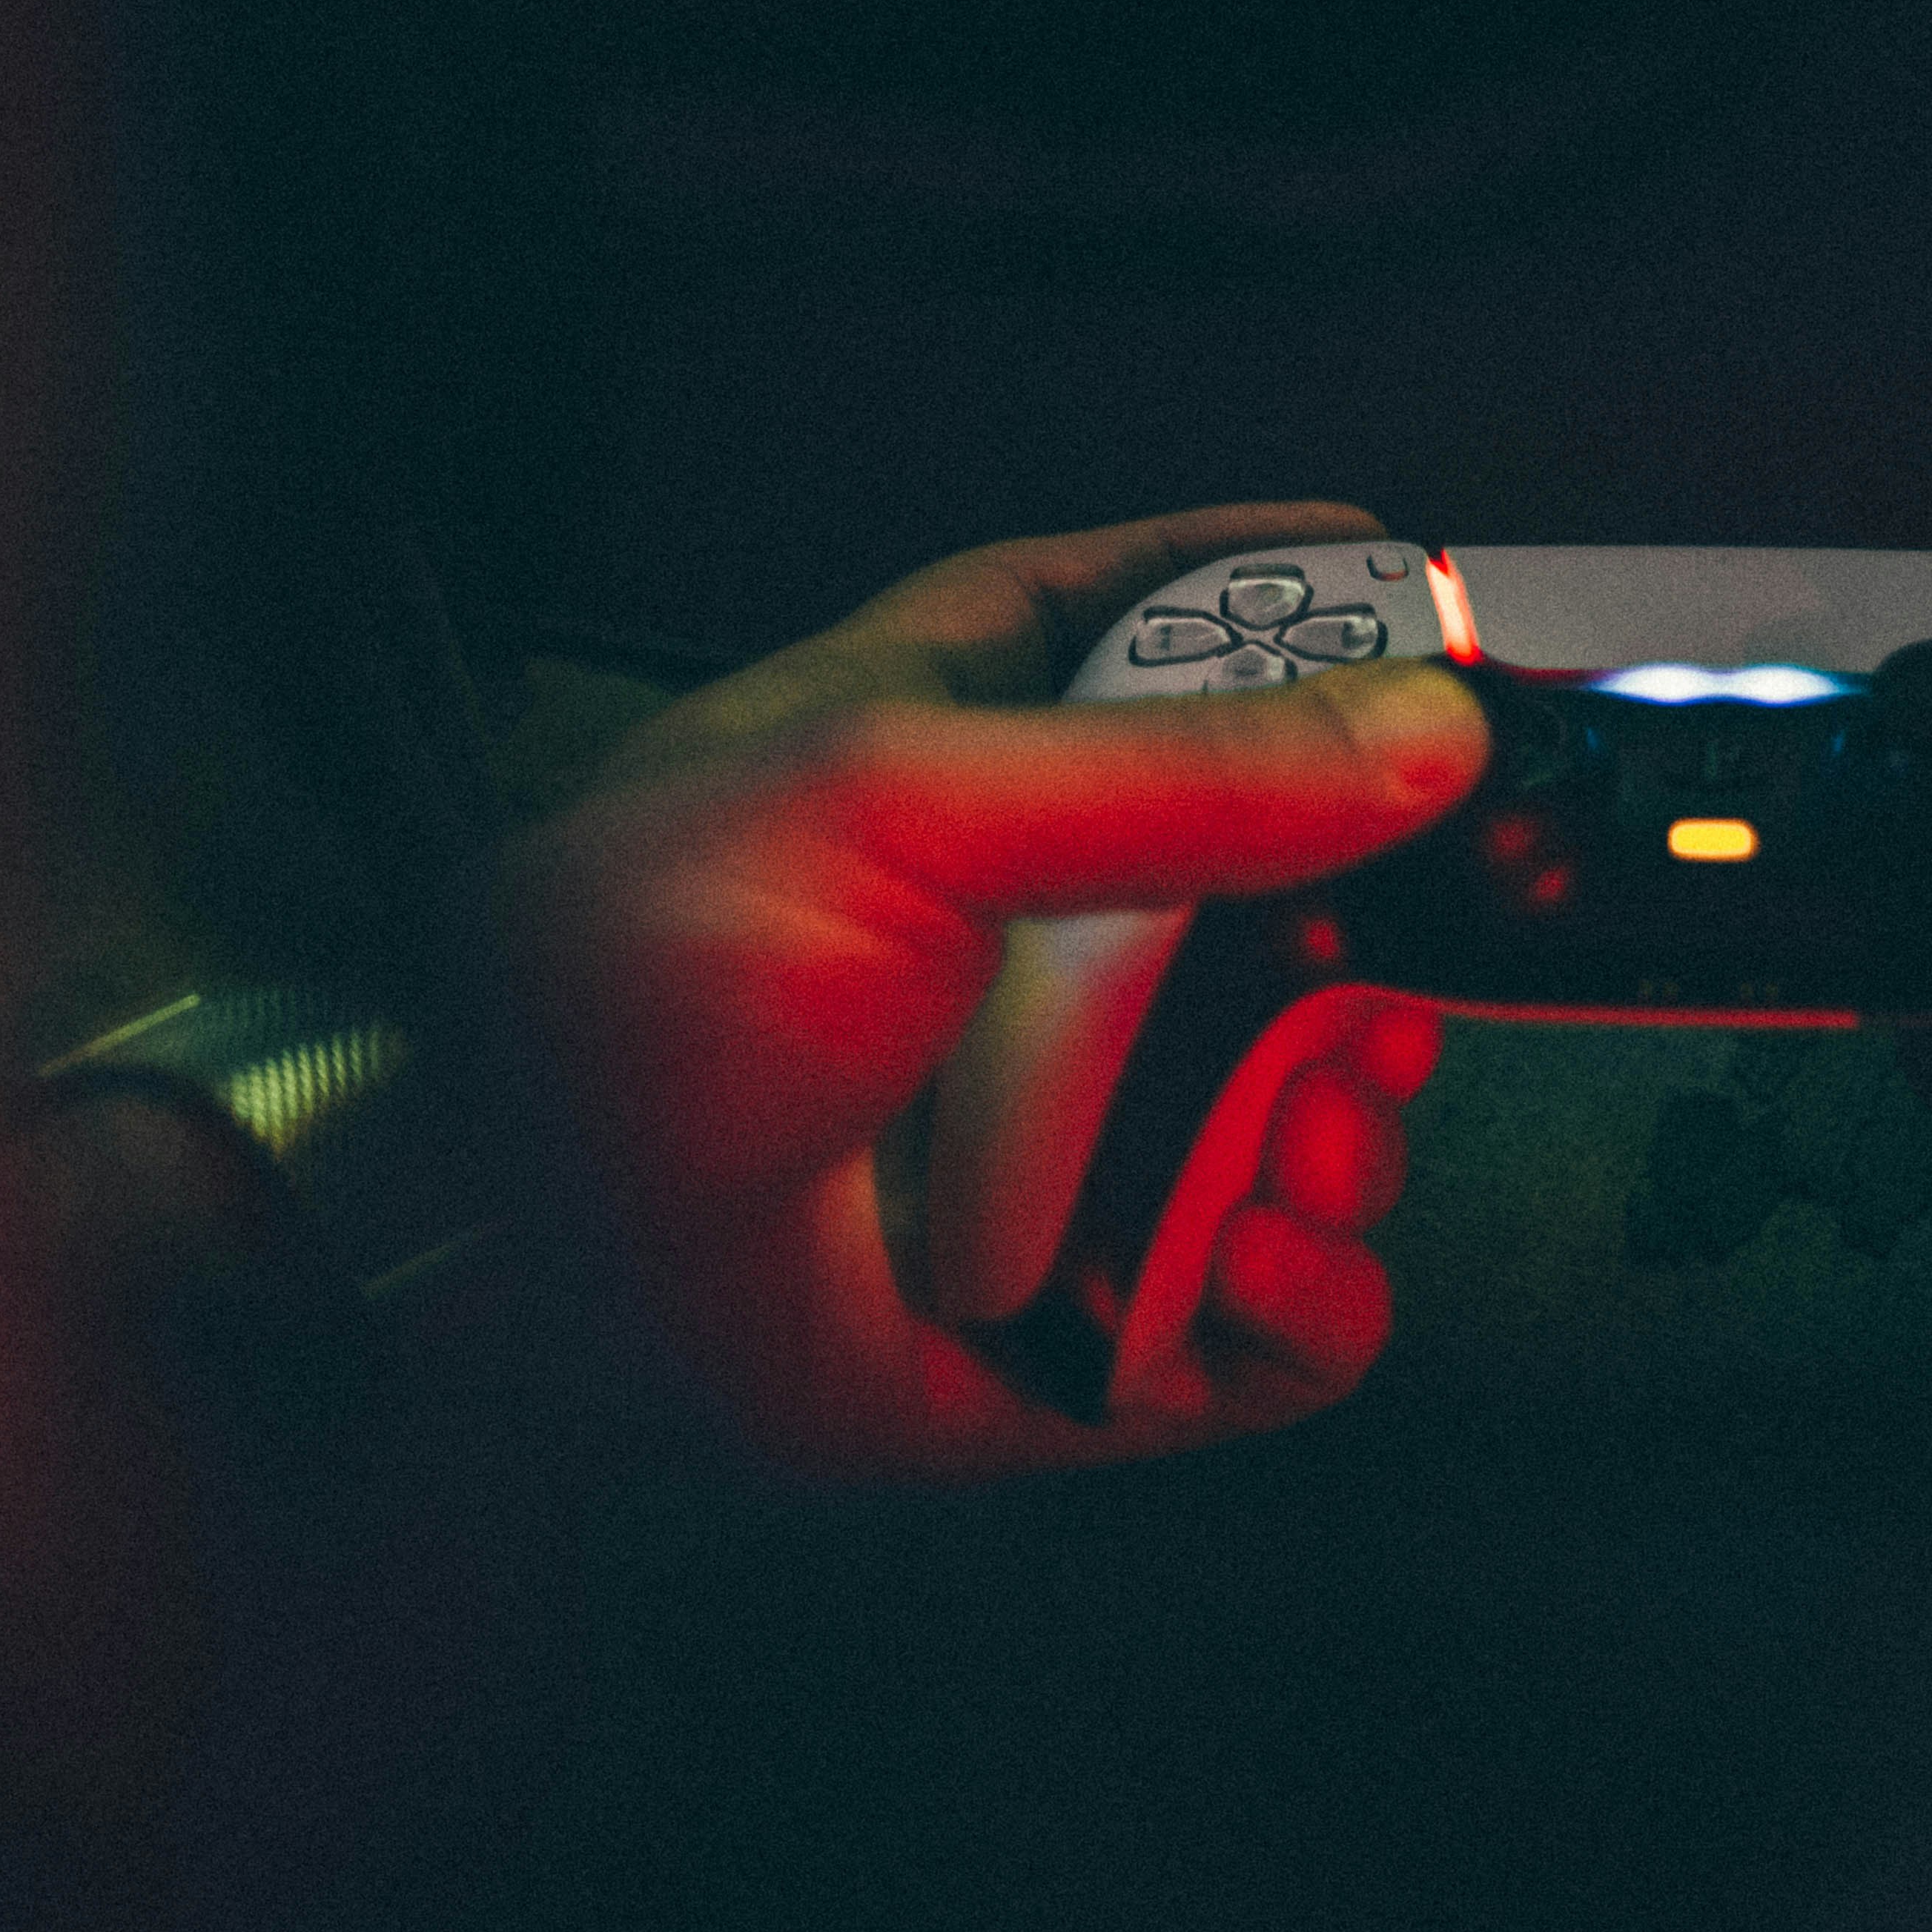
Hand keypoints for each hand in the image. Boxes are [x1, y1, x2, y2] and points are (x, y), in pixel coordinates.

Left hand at [489, 505, 1486, 1478]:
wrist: (497, 1266)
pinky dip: (1304, 1305)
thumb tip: (1428, 727)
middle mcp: (1021, 947)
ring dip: (1352, 1133)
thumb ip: (1182, 765)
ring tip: (1305, 1141)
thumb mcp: (902, 797)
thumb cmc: (630, 982)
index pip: (1147, 631)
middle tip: (1418, 955)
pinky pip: (1261, 1321)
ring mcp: (1056, 1141)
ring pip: (1301, 1118)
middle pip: (1284, 902)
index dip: (1285, 607)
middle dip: (1382, 937)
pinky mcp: (1070, 1324)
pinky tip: (1264, 1266)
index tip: (1434, 608)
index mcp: (956, 760)